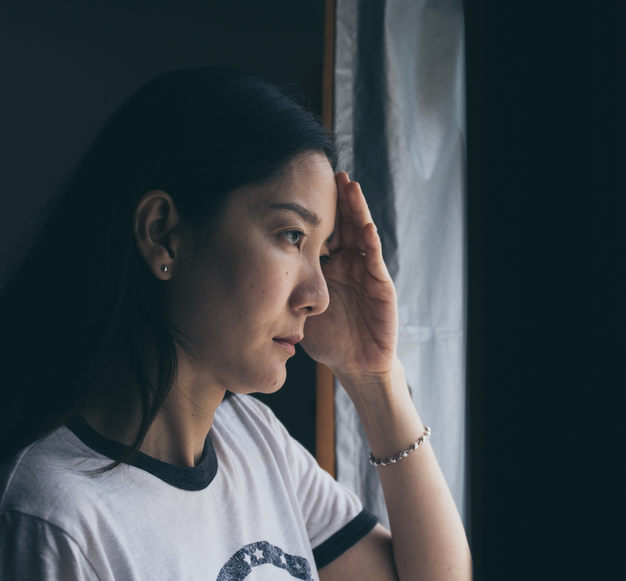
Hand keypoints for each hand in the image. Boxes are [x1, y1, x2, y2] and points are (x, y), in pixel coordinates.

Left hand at [301, 173, 397, 377]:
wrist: (354, 365)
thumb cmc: (326, 339)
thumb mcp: (296, 307)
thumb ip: (282, 286)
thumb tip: (244, 268)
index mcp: (330, 265)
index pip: (322, 230)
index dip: (314, 208)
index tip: (300, 183)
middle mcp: (349, 263)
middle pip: (343, 223)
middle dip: (338, 198)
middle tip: (329, 171)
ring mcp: (367, 272)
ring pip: (361, 233)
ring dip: (356, 209)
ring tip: (349, 185)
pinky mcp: (382, 287)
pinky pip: (375, 259)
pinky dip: (371, 240)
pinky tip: (364, 224)